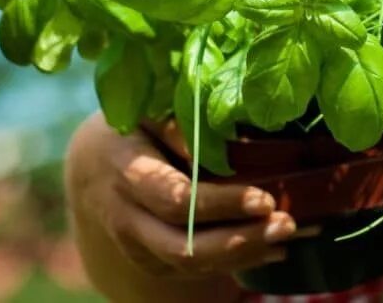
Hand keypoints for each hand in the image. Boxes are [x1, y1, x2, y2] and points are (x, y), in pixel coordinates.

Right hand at [65, 112, 304, 278]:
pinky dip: (234, 263)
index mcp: (128, 173)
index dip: (222, 204)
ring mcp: (136, 245)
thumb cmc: (137, 127)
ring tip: (287, 237)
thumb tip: (226, 145)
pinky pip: (192, 270)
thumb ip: (184, 126)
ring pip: (188, 264)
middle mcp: (126, 217)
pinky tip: (271, 250)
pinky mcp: (149, 259)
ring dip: (242, 255)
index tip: (265, 199)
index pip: (177, 199)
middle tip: (286, 224)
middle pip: (182, 245)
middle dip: (238, 241)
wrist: (95, 163)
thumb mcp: (153, 112)